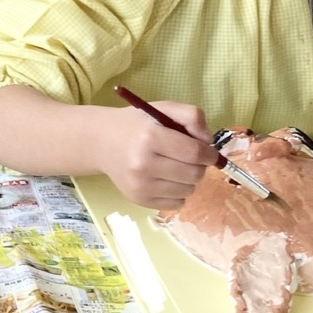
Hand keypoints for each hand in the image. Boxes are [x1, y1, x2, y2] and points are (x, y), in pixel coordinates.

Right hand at [98, 99, 217, 208]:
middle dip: (200, 166)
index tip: (209, 152)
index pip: (194, 153)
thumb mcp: (163, 108)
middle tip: (191, 159)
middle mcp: (143, 164)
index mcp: (150, 138)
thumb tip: (208, 142)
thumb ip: (192, 116)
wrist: (102, 142)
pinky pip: (176, 204)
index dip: (209, 154)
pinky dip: (179, 193)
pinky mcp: (138, 200)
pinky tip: (168, 180)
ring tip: (177, 167)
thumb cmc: (137, 124)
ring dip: (190, 180)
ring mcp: (140, 185)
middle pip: (194, 174)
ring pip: (188, 190)